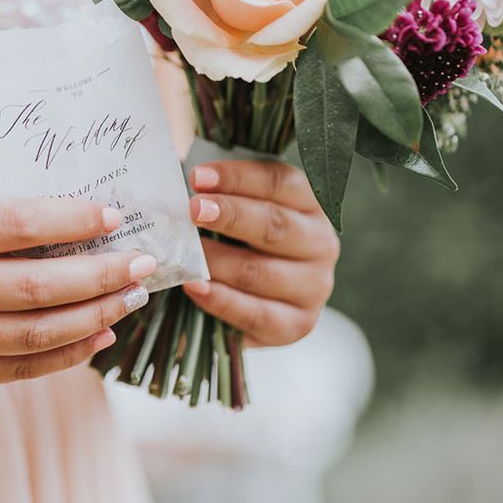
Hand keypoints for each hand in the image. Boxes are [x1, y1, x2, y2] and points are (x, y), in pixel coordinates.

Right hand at [0, 192, 155, 384]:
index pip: (17, 225)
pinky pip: (16, 368)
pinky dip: (64, 356)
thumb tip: (76, 226)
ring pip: (34, 333)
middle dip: (101, 275)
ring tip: (131, 298)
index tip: (115, 217)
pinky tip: (99, 336)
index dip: (74, 221)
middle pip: (37, 287)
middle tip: (143, 264)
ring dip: (94, 316)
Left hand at [183, 160, 338, 346]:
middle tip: (192, 209)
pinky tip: (195, 287)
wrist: (254, 301)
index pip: (279, 183)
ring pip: (260, 271)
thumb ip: (218, 196)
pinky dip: (222, 301)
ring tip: (184, 254)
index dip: (238, 178)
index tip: (198, 177)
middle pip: (275, 225)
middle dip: (230, 215)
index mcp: (310, 204)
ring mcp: (314, 287)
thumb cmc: (239, 242)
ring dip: (217, 261)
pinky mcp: (297, 325)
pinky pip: (256, 314)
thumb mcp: (236, 212)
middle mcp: (320, 243)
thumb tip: (181, 180)